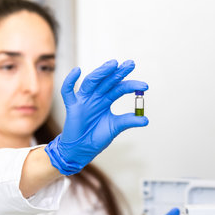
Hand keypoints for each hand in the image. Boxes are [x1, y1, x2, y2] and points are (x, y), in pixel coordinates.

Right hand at [45, 59, 148, 174]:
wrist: (81, 150)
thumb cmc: (96, 137)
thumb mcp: (115, 127)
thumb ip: (128, 121)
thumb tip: (146, 120)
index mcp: (106, 100)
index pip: (119, 88)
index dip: (131, 85)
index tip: (145, 86)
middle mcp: (95, 97)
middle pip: (107, 81)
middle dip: (118, 72)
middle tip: (131, 64)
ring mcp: (83, 99)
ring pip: (91, 81)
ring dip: (101, 72)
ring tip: (113, 64)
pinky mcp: (72, 106)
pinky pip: (68, 91)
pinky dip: (70, 81)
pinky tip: (77, 71)